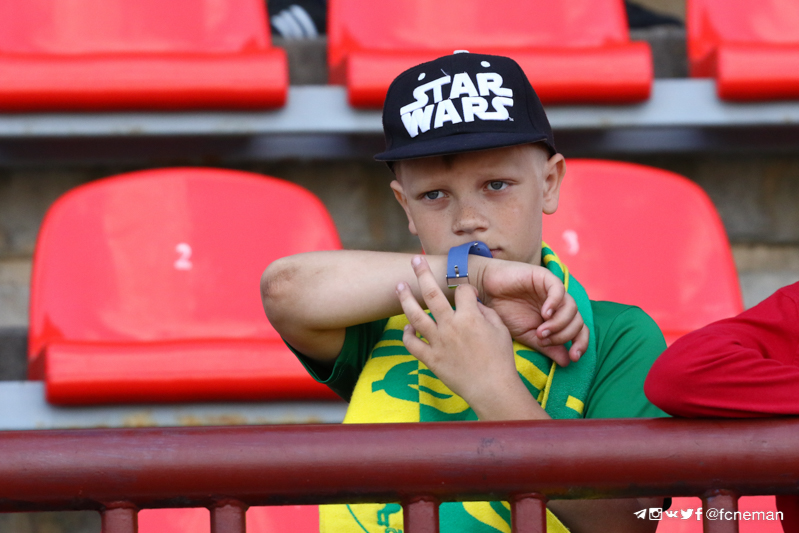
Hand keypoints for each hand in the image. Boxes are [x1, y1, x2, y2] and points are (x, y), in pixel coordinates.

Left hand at [396, 256, 546, 419]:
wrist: (492, 388)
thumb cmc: (501, 360)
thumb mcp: (501, 330)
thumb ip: (486, 313)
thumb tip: (474, 303)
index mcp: (470, 316)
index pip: (462, 290)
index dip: (466, 288)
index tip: (468, 292)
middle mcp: (450, 325)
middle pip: (432, 293)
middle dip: (422, 273)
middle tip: (415, 260)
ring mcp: (438, 342)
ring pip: (415, 315)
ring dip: (405, 298)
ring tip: (399, 286)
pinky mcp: (431, 358)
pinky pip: (412, 344)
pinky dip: (407, 334)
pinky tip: (407, 327)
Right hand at [478, 258, 588, 366]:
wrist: (485, 292)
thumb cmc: (505, 312)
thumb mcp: (527, 336)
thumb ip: (547, 347)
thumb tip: (567, 362)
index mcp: (557, 317)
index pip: (579, 330)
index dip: (581, 343)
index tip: (573, 357)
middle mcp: (558, 304)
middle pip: (577, 321)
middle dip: (564, 335)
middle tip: (543, 340)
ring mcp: (552, 290)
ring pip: (571, 307)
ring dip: (559, 323)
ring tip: (541, 331)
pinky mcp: (544, 277)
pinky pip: (558, 290)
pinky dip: (555, 303)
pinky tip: (545, 313)